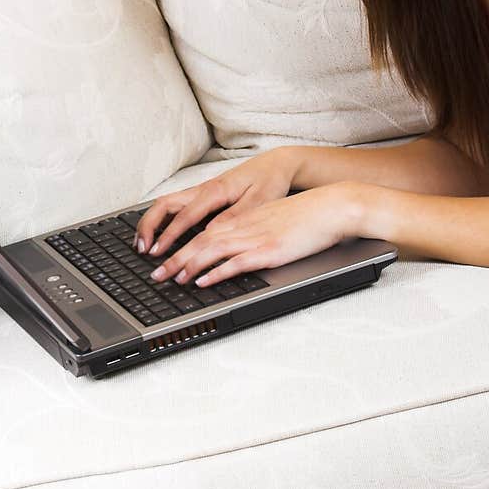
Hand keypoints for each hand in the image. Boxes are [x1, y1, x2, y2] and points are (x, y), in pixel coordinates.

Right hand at [133, 147, 300, 258]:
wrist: (277, 164)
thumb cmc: (269, 181)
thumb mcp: (259, 201)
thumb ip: (235, 216)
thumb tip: (211, 233)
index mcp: (216, 190)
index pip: (185, 215)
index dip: (169, 234)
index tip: (157, 250)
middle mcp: (203, 188)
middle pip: (164, 204)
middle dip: (148, 226)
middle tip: (141, 248)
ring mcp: (201, 190)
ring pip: (166, 203)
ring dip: (151, 222)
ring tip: (143, 243)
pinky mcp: (203, 194)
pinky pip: (175, 205)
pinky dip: (161, 219)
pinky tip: (158, 233)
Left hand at [146, 184, 352, 286]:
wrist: (332, 207)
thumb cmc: (309, 215)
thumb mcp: (275, 219)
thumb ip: (255, 231)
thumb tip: (242, 249)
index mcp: (246, 219)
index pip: (206, 232)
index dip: (183, 245)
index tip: (167, 257)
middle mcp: (245, 227)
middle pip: (201, 242)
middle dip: (175, 258)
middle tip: (156, 274)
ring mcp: (256, 238)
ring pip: (212, 251)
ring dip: (188, 265)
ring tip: (170, 279)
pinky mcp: (269, 251)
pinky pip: (236, 262)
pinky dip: (215, 272)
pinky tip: (201, 281)